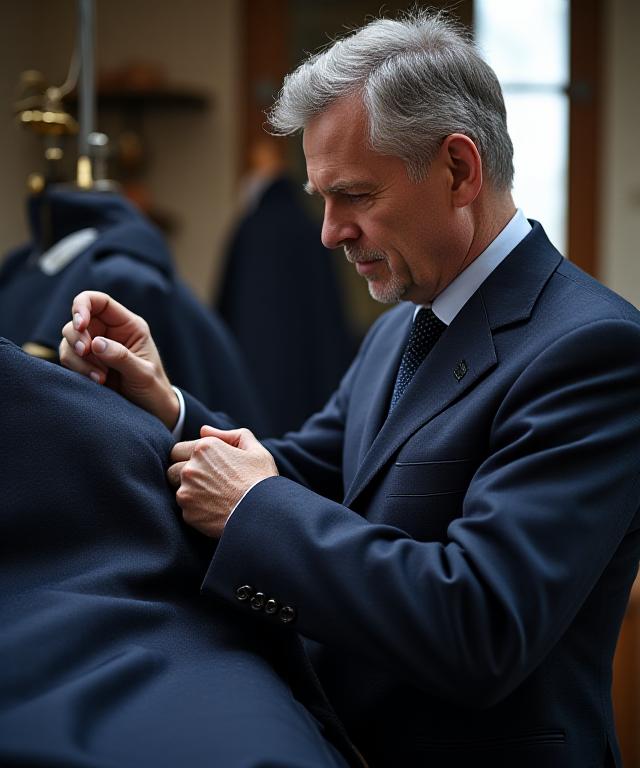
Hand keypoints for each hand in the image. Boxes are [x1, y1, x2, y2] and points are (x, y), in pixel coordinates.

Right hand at [60, 291, 178, 428]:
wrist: (153, 413)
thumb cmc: (154, 390)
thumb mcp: (143, 374)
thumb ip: (121, 357)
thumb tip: (96, 344)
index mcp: (128, 325)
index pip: (99, 301)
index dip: (83, 306)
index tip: (80, 324)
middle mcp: (110, 333)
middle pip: (78, 321)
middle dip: (77, 337)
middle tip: (86, 353)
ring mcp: (96, 348)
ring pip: (70, 341)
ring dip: (78, 358)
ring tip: (99, 378)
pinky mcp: (87, 365)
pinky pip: (70, 359)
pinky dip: (77, 369)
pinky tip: (96, 382)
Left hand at [168, 425, 277, 537]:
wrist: (264, 514)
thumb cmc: (261, 480)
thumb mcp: (254, 450)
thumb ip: (229, 435)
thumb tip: (204, 430)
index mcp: (204, 448)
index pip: (178, 450)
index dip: (190, 458)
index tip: (206, 468)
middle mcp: (190, 468)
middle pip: (172, 470)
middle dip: (185, 475)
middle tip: (207, 483)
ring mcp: (187, 491)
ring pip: (177, 490)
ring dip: (189, 492)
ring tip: (212, 497)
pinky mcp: (188, 513)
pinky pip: (185, 510)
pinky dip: (196, 511)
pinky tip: (214, 511)